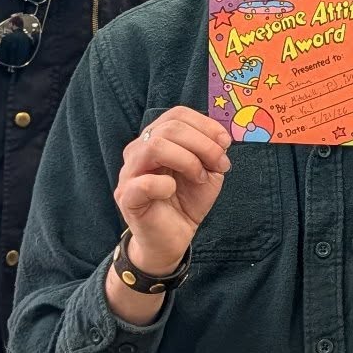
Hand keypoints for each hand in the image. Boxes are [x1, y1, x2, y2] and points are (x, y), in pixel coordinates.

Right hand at [112, 107, 231, 279]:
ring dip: (188, 160)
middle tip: (220, 165)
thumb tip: (221, 138)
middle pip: (170, 128)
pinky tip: (173, 192)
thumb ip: (212, 152)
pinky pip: (144, 182)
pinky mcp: (127, 197)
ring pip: (155, 146)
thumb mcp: (208, 172)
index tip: (226, 143)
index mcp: (157, 138)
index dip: (205, 125)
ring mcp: (129, 172)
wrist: (173, 238)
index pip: (177, 115)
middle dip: (204, 144)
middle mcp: (139, 150)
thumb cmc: (187, 201)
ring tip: (200, 178)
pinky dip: (166, 184)